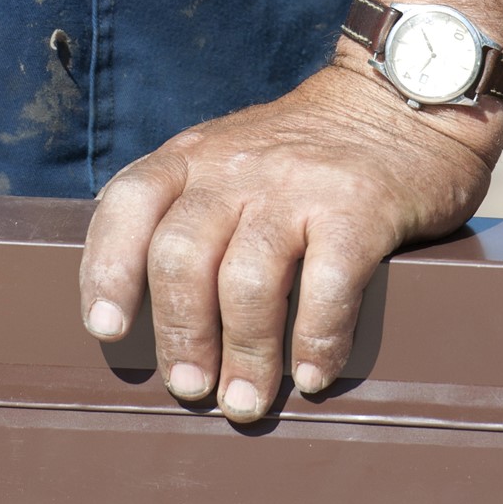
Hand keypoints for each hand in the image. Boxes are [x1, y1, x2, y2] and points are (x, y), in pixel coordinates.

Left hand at [79, 54, 502, 422]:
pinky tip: (314, 376)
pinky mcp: (357, 208)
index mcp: (192, 156)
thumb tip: (152, 312)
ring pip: (247, 281)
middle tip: (189, 387)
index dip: (107, 269)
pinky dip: (316, 341)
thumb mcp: (228, 156)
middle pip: (182, 255)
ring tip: (247, 402)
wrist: (396, 101)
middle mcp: (234, 166)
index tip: (106, 330)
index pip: (128, 204)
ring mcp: (295, 186)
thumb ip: (190, 207)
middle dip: (180, 333)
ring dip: (244, 355)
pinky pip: (327, 287)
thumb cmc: (303, 152)